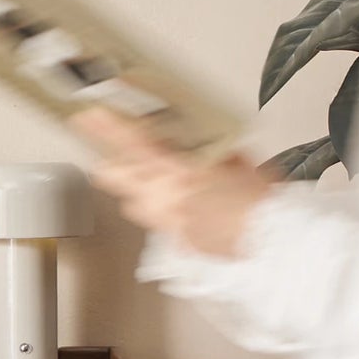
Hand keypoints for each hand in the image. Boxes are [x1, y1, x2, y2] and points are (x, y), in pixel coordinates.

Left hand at [75, 108, 273, 257]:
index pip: (134, 144)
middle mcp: (163, 199)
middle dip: (111, 163)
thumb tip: (202, 143)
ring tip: (149, 178)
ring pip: (130, 202)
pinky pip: (153, 221)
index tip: (90, 117)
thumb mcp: (238, 160)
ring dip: (135, 189)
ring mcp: (163, 222)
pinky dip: (159, 209)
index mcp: (180, 172)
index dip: (108, 129)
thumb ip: (212, 150)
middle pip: (114, 178)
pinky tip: (176, 204)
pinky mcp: (171, 241)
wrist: (267, 242)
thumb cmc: (258, 203)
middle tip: (111, 152)